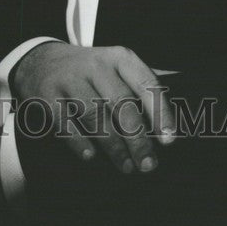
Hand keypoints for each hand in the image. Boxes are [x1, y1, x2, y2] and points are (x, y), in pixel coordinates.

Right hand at [11, 42, 175, 174]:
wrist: (42, 60)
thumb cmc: (92, 71)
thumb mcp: (118, 65)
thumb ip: (145, 83)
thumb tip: (184, 105)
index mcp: (120, 58)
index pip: (146, 84)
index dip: (160, 113)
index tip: (169, 141)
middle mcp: (96, 65)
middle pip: (122, 103)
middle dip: (138, 138)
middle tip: (148, 165)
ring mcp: (70, 78)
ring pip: (95, 115)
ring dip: (113, 146)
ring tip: (126, 167)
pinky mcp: (48, 94)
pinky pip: (65, 122)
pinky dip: (79, 142)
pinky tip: (91, 157)